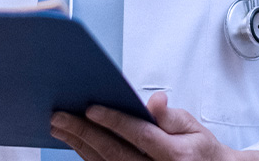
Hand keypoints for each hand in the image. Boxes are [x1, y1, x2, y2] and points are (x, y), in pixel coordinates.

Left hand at [50, 91, 258, 160]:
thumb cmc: (200, 150)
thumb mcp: (194, 128)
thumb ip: (171, 116)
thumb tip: (154, 102)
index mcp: (175, 155)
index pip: (139, 136)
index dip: (114, 121)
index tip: (91, 108)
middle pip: (113, 153)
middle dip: (83, 133)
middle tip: (60, 116)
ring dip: (78, 145)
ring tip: (58, 126)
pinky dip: (86, 156)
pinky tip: (74, 141)